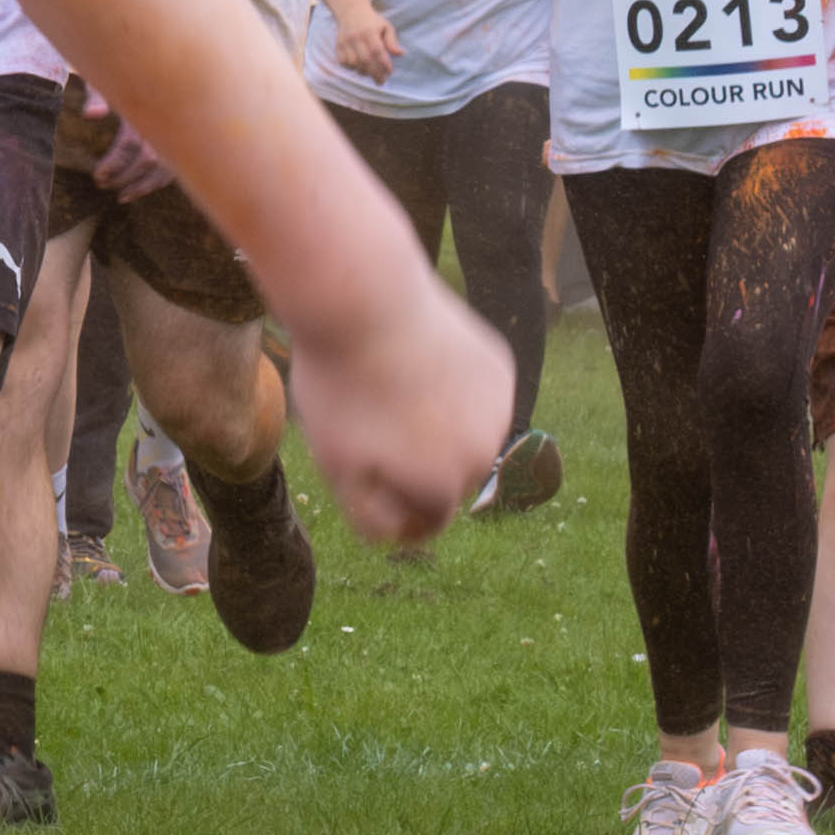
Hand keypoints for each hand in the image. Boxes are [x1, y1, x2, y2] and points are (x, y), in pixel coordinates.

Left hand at [284, 279, 514, 551]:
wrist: (366, 298)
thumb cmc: (340, 384)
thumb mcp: (334, 460)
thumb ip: (367, 511)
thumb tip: (396, 536)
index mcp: (445, 484)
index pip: (428, 523)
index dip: (393, 508)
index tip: (364, 481)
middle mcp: (484, 452)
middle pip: (448, 479)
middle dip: (416, 467)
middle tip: (371, 428)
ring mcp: (498, 406)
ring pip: (464, 434)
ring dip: (436, 427)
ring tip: (390, 392)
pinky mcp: (500, 366)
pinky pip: (474, 394)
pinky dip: (450, 388)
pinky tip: (416, 364)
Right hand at [325, 0, 399, 78]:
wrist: (350, 10)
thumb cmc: (372, 20)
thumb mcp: (386, 26)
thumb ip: (392, 41)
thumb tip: (400, 54)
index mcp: (370, 31)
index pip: (377, 51)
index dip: (384, 64)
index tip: (390, 72)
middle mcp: (356, 37)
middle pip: (365, 60)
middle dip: (374, 73)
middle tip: (381, 81)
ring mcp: (345, 41)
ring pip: (353, 63)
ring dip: (363, 71)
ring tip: (371, 73)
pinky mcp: (338, 45)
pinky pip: (343, 62)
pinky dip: (351, 68)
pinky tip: (359, 67)